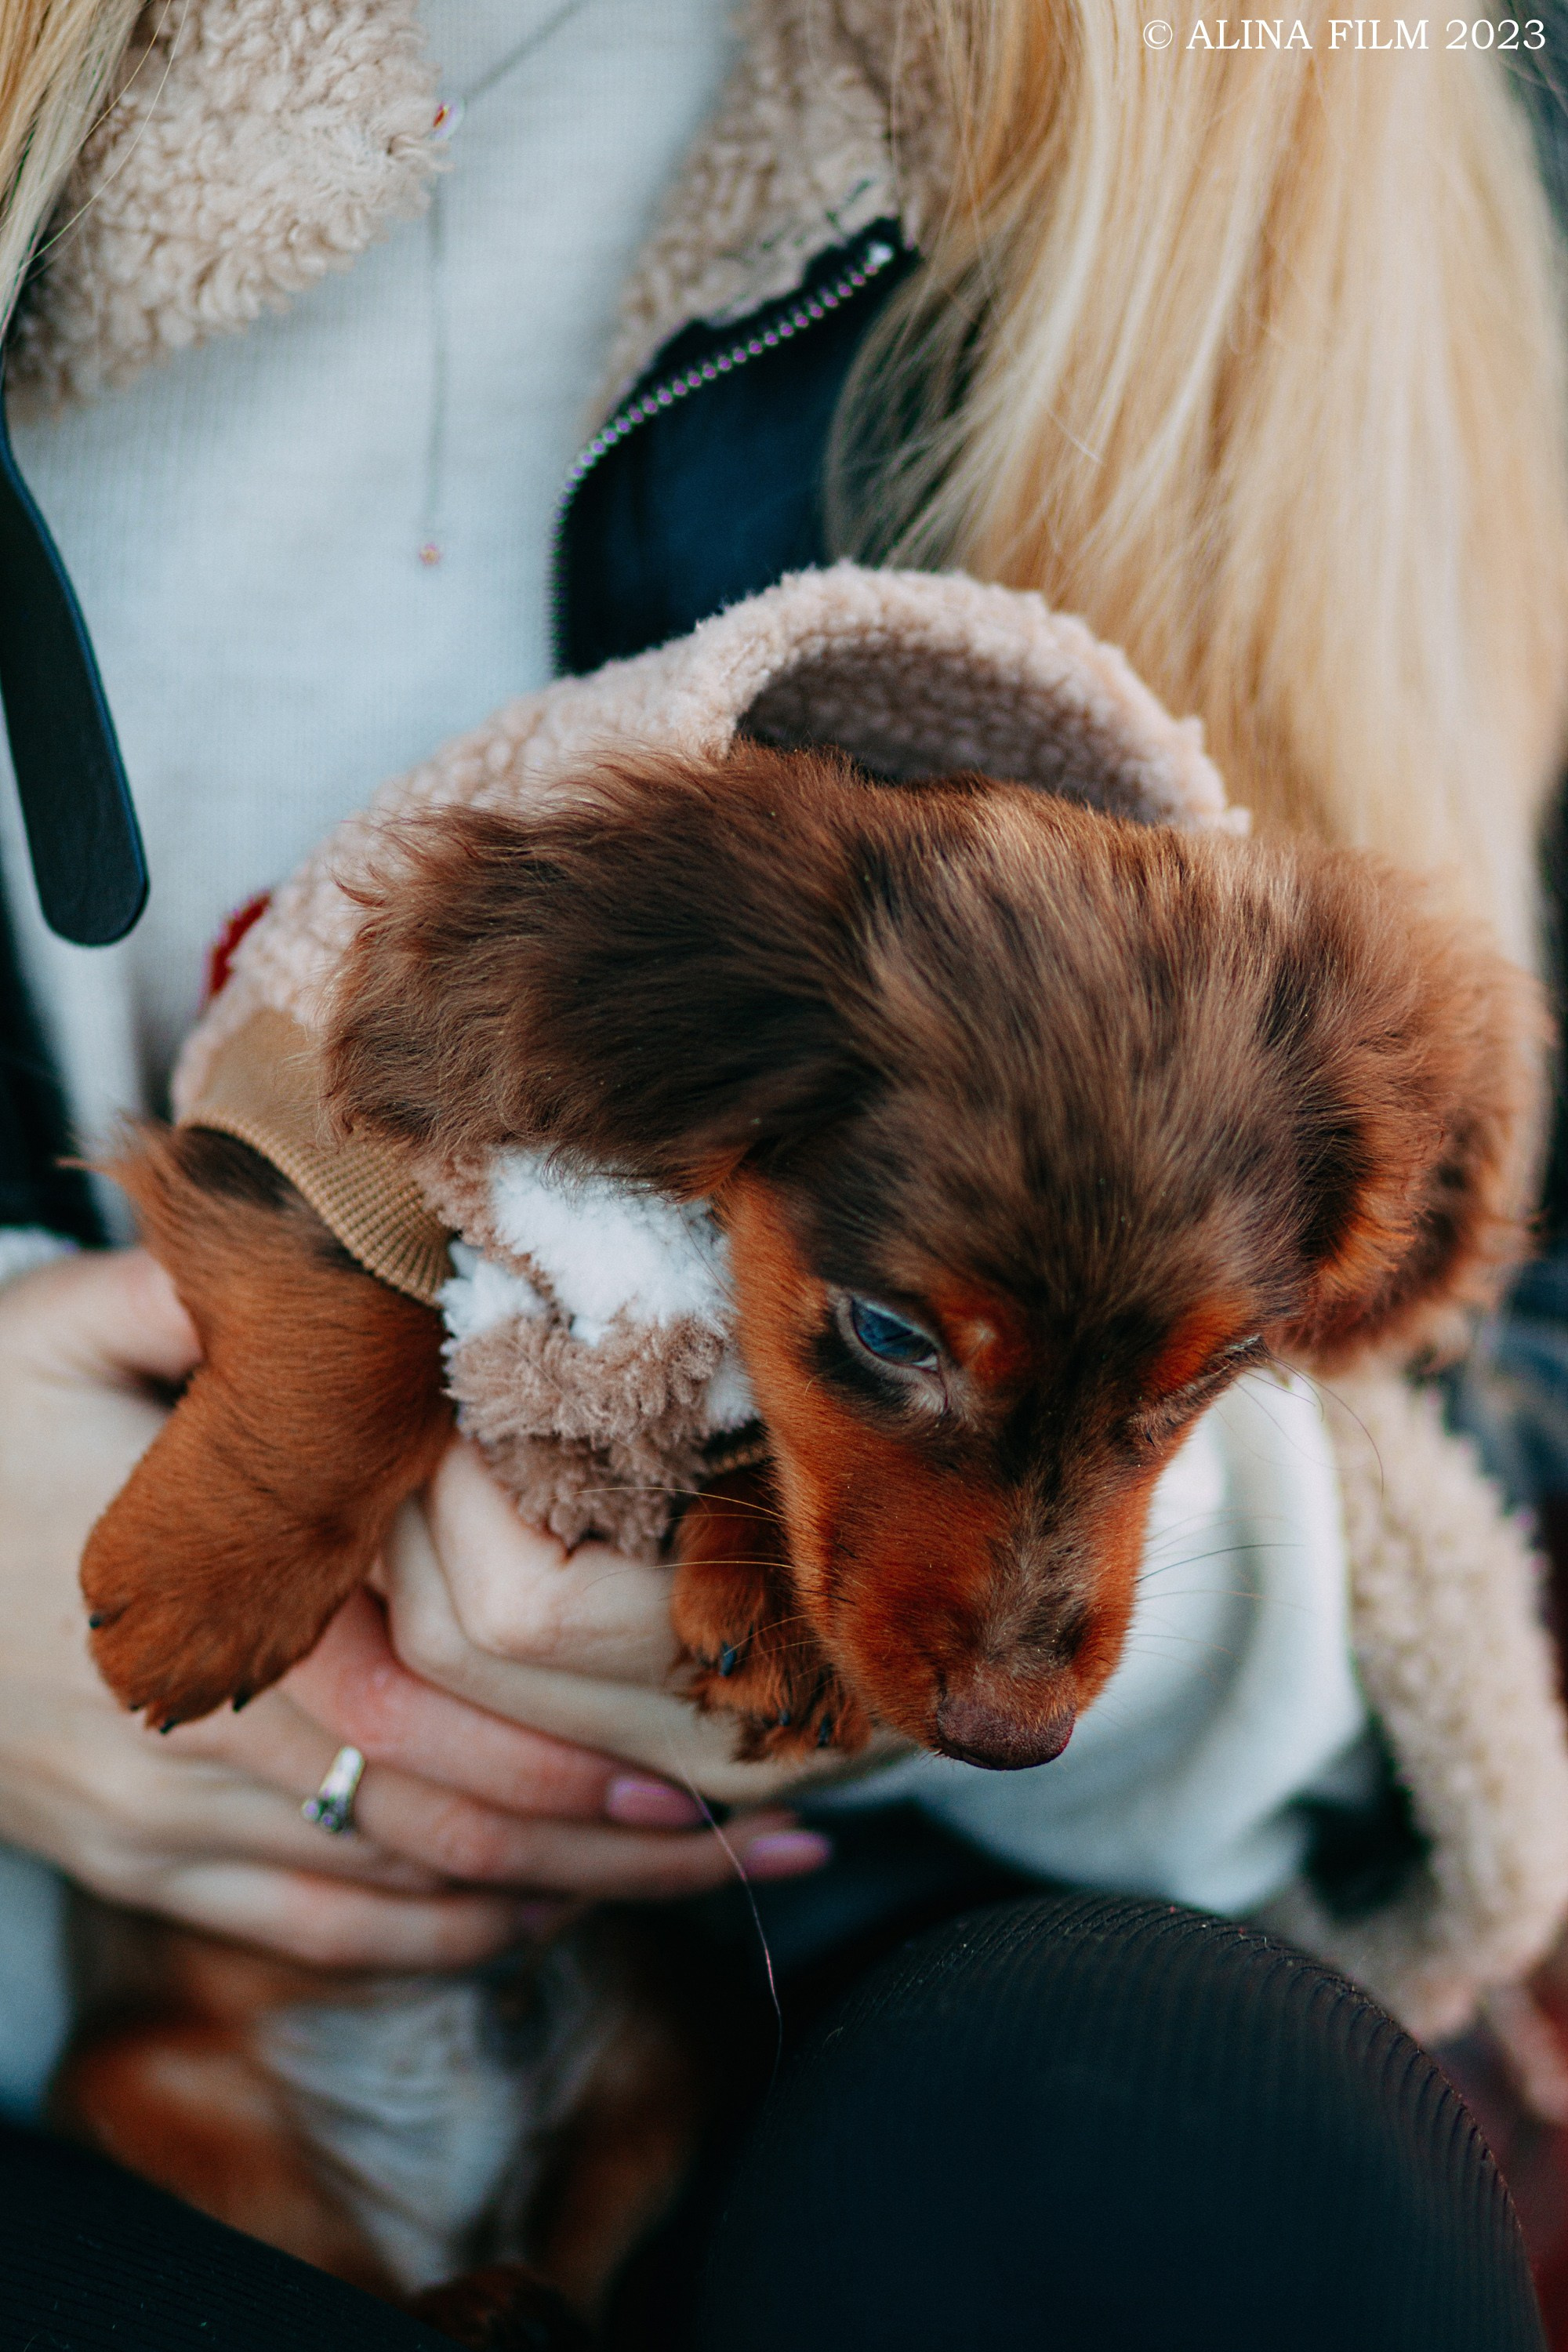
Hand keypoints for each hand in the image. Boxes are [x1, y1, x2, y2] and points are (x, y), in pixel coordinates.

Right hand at [0, 1250, 827, 1971]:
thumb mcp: (61, 1327)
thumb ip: (206, 1299)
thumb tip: (355, 1252)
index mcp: (192, 1601)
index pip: (410, 1715)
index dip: (560, 1757)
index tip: (696, 1760)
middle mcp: (181, 1738)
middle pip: (427, 1824)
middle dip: (603, 1845)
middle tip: (754, 1841)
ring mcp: (151, 1822)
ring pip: (378, 1894)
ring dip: (545, 1899)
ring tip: (694, 1886)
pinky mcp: (132, 1862)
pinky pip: (300, 1930)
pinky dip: (426, 1939)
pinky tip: (533, 1916)